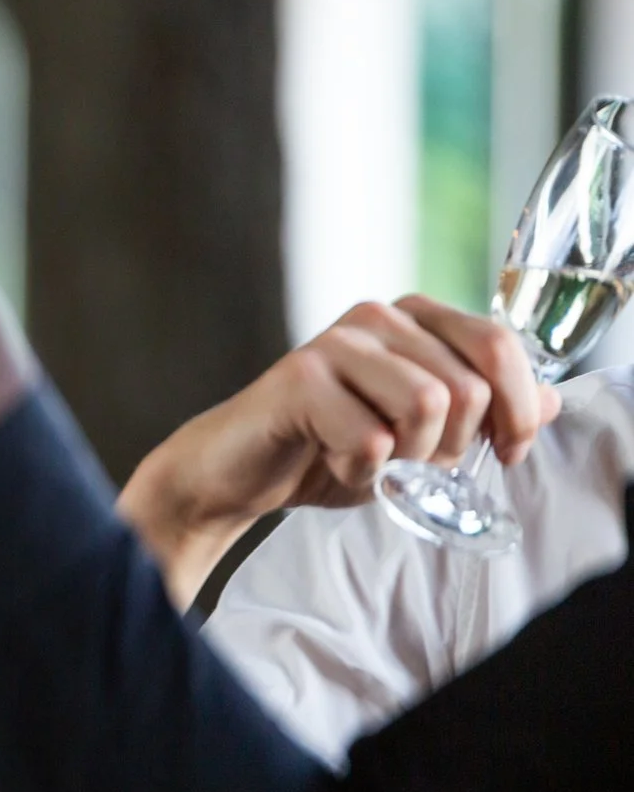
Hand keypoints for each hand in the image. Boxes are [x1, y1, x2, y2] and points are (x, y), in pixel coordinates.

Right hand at [118, 296, 560, 600]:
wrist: (237, 474)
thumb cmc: (324, 450)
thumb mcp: (420, 436)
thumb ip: (485, 412)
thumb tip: (554, 401)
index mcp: (410, 319)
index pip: (498, 345)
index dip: (519, 407)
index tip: (508, 450)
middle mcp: (375, 318)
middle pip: (466, 386)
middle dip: (452, 446)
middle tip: (413, 465)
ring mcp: (334, 343)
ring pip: (426, 406)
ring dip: (407, 457)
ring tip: (371, 462)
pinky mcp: (298, 380)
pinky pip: (370, 439)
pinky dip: (360, 472)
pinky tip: (333, 463)